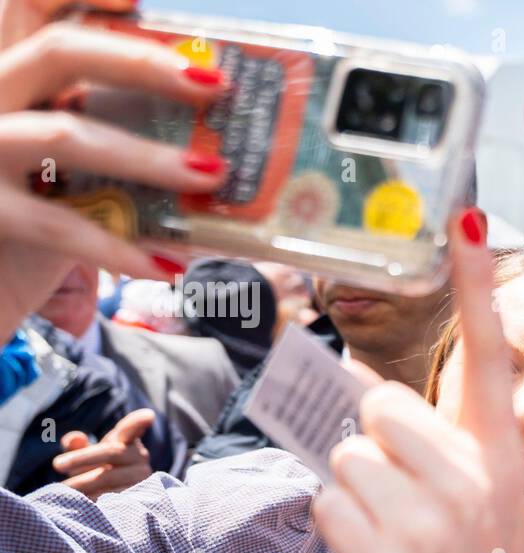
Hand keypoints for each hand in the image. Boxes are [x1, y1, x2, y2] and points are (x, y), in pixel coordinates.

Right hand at [0, 0, 227, 340]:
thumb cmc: (31, 205)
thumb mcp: (57, 150)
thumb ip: (101, 122)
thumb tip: (206, 134)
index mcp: (8, 69)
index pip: (29, 4)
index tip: (138, 1)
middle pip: (59, 50)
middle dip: (141, 62)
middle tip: (214, 87)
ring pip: (66, 135)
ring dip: (148, 156)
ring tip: (212, 174)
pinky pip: (62, 227)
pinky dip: (121, 248)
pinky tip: (169, 267)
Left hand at [54, 406, 153, 498]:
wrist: (112, 500)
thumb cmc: (96, 470)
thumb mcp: (85, 455)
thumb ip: (77, 445)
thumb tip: (73, 439)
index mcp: (127, 441)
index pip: (132, 428)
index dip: (139, 422)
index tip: (148, 416)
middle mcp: (140, 457)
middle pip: (111, 452)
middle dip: (81, 458)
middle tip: (56, 464)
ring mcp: (142, 477)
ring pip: (109, 477)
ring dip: (83, 483)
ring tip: (62, 489)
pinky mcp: (140, 497)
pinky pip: (113, 496)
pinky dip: (94, 498)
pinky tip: (81, 501)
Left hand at [313, 209, 523, 552]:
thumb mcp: (479, 501)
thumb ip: (431, 444)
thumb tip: (351, 393)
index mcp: (499, 454)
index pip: (486, 356)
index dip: (476, 285)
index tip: (469, 217)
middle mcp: (473, 477)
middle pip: (377, 409)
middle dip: (371, 444)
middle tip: (402, 496)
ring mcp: (431, 519)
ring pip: (344, 460)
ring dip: (352, 495)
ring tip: (393, 537)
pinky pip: (325, 506)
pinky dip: (337, 530)